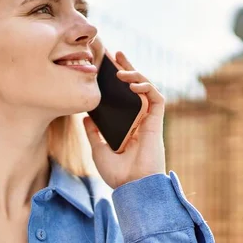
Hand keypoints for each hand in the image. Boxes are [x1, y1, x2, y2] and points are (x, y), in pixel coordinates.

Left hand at [83, 51, 165, 188]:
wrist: (133, 188)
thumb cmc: (118, 175)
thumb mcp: (99, 151)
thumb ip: (94, 134)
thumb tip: (85, 118)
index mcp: (128, 126)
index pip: (123, 97)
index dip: (117, 81)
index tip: (106, 67)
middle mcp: (140, 120)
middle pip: (135, 88)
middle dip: (127, 68)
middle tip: (115, 54)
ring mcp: (149, 120)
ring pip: (147, 89)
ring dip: (135, 75)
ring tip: (120, 70)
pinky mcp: (157, 122)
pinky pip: (156, 98)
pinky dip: (147, 86)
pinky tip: (133, 83)